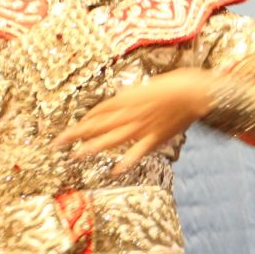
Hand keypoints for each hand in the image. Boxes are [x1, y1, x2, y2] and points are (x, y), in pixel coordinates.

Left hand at [59, 73, 208, 165]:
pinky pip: (137, 151)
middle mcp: (130, 112)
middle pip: (98, 124)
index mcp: (129, 97)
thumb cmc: (179, 82)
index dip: (85, 119)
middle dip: (76, 133)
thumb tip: (131, 95)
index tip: (74, 127)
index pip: (100, 110)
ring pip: (111, 138)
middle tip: (58, 143)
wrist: (197, 92)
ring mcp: (142, 126)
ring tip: (75, 156)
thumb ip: (139, 92)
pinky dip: (126, 161)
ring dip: (92, 147)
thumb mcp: (153, 82)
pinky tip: (115, 171)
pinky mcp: (155, 137)